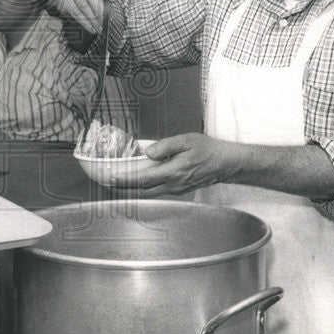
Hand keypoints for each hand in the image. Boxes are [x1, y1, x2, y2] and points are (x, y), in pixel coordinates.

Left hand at [110, 133, 231, 195]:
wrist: (226, 163)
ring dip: (132, 190)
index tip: (112, 178)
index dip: (126, 179)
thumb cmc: (208, 150)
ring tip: (117, 184)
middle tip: (108, 183)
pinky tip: (137, 183)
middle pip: (142, 190)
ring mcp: (177, 190)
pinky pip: (157, 192)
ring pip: (149, 193)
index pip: (144, 178)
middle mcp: (174, 184)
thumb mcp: (187, 140)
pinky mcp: (179, 190)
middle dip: (123, 188)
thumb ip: (166, 146)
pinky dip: (144, 189)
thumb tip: (148, 152)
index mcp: (174, 171)